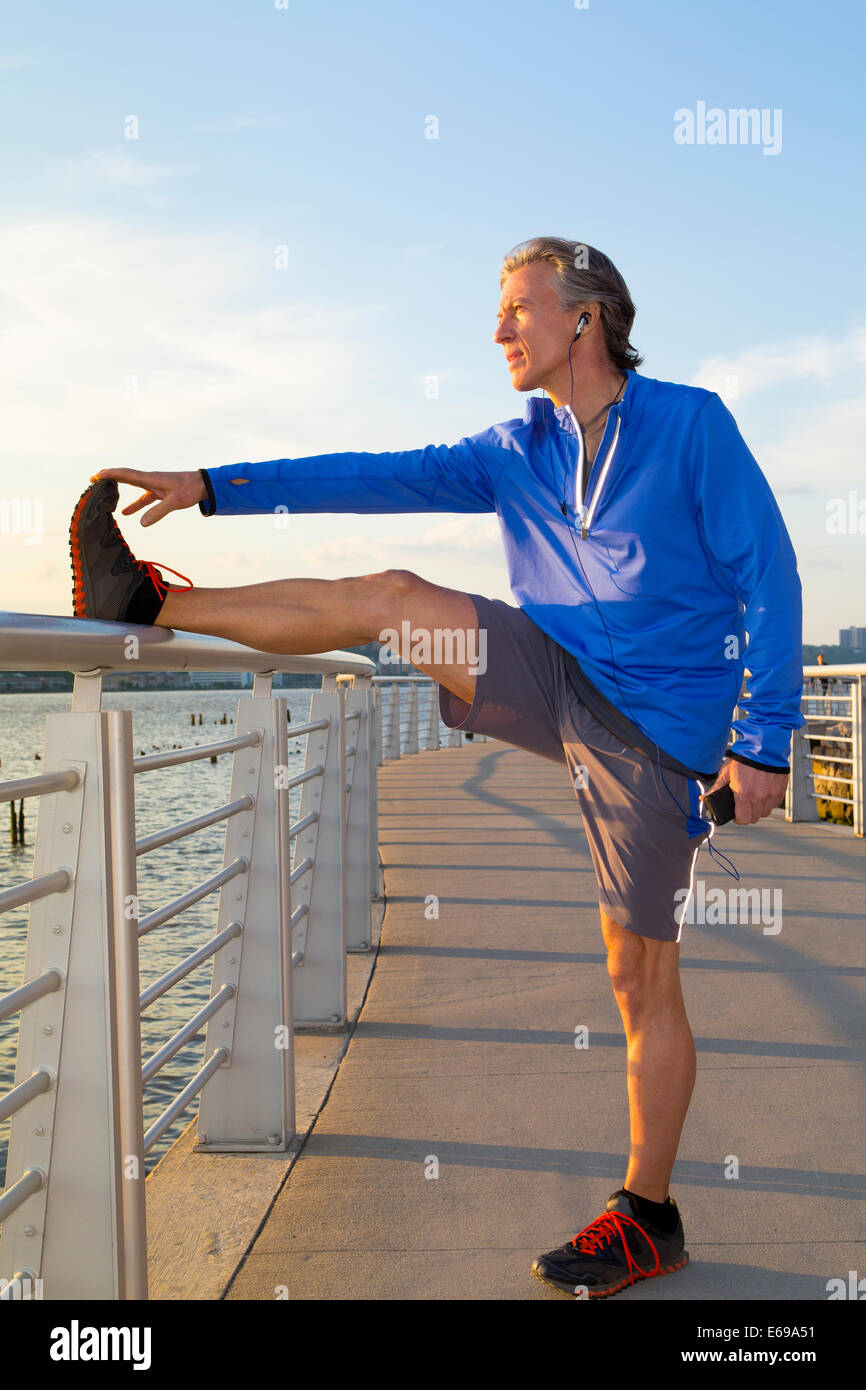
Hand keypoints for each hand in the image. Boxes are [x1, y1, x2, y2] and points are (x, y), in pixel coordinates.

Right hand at [88, 468, 206, 525]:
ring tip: (104, 493)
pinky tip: (126, 513)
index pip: (125, 474)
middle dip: (109, 477)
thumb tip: (142, 523)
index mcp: (150, 479)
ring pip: (133, 486)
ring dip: (119, 488)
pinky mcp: (160, 492)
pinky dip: (134, 504)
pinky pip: (143, 497)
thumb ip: (158, 512)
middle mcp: (150, 480)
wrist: (204, 485)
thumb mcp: (175, 502)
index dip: (110, 474)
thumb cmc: (190, 490)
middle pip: (125, 477)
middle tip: (93, 480)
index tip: (96, 476)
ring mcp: (155, 485)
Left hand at [700, 757, 787, 825]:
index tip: (736, 815)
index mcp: (744, 794)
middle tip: (743, 805)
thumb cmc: (745, 759)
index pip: (743, 819)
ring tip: (753, 797)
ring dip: (758, 809)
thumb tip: (704, 798)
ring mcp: (771, 795)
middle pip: (754, 818)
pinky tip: (763, 793)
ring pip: (765, 812)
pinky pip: (774, 804)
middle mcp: (759, 797)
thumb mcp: (726, 772)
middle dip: (747, 814)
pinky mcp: (780, 791)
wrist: (764, 747)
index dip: (738, 819)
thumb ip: (716, 788)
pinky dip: (768, 802)